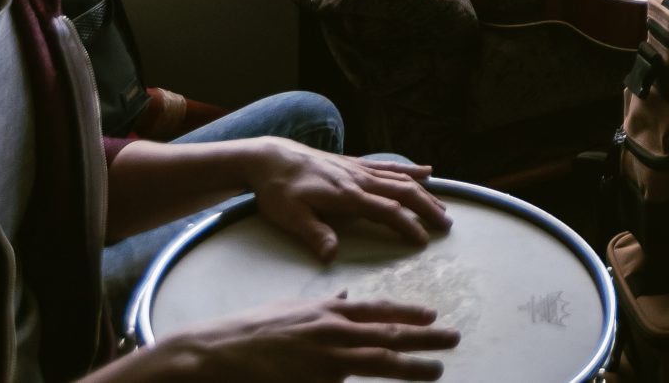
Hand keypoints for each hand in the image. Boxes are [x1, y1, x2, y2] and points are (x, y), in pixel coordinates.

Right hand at [161, 297, 456, 381]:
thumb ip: (324, 305)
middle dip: (425, 336)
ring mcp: (324, 358)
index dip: (408, 312)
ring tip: (437, 370)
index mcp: (327, 311)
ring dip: (412, 365)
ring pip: (378, 361)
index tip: (433, 315)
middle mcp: (331, 330)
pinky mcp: (315, 380)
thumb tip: (346, 295)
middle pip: (388, 334)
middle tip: (453, 338)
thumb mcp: (291, 308)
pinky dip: (373, 382)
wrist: (215, 352)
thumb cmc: (250, 331)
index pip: (378, 310)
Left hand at [245, 142, 449, 262]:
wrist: (270, 157)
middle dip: (426, 208)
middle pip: (403, 192)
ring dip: (424, 192)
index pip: (387, 211)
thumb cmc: (278, 190)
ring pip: (401, 179)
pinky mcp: (354, 163)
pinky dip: (409, 169)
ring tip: (442, 206)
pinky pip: (388, 166)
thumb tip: (332, 256)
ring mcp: (359, 169)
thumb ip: (314, 234)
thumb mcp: (290, 216)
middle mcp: (359, 180)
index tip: (423, 241)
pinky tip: (426, 171)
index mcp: (347, 195)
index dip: (407, 226)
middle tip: (446, 224)